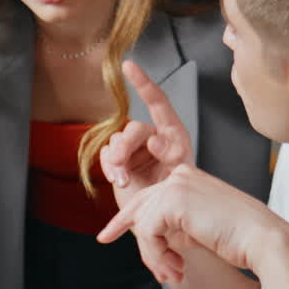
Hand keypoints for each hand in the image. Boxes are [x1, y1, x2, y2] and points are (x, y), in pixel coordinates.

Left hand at [96, 163, 278, 282]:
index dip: (126, 218)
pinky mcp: (173, 201)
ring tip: (173, 273)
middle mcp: (180, 175)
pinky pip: (148, 233)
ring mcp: (176, 185)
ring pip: (143, 224)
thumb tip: (146, 235)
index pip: (148, 196)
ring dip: (155, 256)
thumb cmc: (239, 239)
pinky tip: (178, 267)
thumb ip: (173, 226)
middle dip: (125, 230)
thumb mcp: (198, 228)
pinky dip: (158, 255)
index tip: (107, 234)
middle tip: (106, 241)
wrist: (262, 241)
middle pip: (139, 206)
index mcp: (188, 178)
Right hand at [99, 61, 193, 206]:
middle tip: (123, 168)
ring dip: (117, 161)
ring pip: (116, 141)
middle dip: (125, 147)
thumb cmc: (180, 197)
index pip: (158, 102)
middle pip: (131, 129)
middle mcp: (152, 137)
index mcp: (173, 134)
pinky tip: (117, 179)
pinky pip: (107, 155)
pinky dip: (110, 168)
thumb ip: (170, 153)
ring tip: (124, 180)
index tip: (129, 66)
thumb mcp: (181, 174)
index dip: (143, 82)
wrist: (165, 222)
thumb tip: (154, 138)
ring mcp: (135, 150)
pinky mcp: (121, 163)